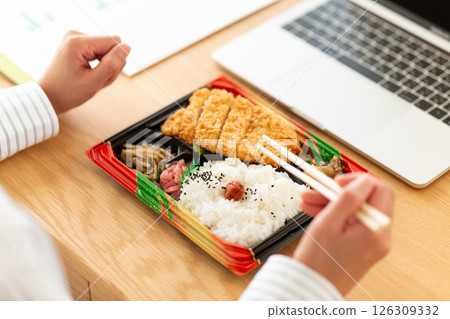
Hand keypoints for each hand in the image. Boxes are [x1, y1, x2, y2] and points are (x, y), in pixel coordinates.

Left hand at [38, 31, 130, 113]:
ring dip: (104, 66)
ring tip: (91, 78)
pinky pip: (98, 50)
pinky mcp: (76, 43)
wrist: (49, 96)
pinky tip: (88, 73)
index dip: (115, 60)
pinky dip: (98, 64)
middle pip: (110, 45)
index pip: (114, 41)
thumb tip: (127, 47)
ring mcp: (75, 38)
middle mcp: (75, 35)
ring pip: (106, 49)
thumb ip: (112, 64)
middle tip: (96, 79)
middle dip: (109, 64)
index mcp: (78, 42)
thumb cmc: (67, 92)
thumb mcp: (94, 82)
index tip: (103, 75)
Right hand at [293, 173, 393, 295]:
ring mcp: (373, 242)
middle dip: (341, 191)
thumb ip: (348, 198)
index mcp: (376, 230)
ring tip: (308, 200)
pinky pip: (352, 222)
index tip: (336, 183)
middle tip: (319, 190)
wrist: (312, 289)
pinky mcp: (364, 246)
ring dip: (333, 202)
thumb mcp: (329, 223)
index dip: (356, 180)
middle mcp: (380, 236)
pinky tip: (314, 211)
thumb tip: (362, 180)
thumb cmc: (318, 262)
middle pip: (367, 199)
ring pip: (357, 209)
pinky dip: (335, 214)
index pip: (379, 189)